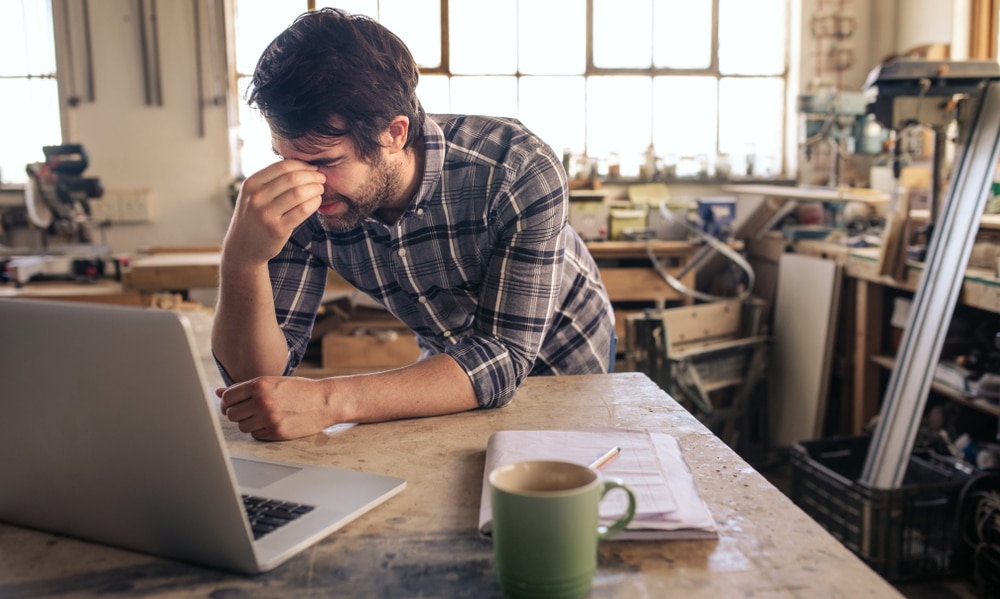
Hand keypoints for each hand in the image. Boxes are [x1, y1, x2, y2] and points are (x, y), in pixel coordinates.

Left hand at [217, 376, 333, 440]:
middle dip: (237, 413)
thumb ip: (245, 387)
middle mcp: (262, 401)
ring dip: (248, 422)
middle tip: (249, 410)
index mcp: (260, 385)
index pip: (228, 397)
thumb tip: (218, 392)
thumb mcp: (272, 382)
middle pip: (231, 414)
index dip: (228, 402)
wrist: (325, 401)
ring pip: (242, 426)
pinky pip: (255, 435)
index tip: (233, 404)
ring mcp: (269, 418)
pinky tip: (271, 422)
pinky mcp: (276, 432)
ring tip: (262, 416)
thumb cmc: (299, 390)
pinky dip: (260, 430)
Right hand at [224, 160, 325, 265]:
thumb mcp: (253, 195)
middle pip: (292, 178)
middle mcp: (256, 197)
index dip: (303, 165)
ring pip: (299, 193)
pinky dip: (314, 203)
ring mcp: (266, 214)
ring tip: (320, 189)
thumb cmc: (254, 217)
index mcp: (251, 184)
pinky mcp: (277, 229)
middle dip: (312, 176)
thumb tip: (303, 166)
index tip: (313, 168)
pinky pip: (302, 210)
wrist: (243, 247)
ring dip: (315, 189)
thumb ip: (271, 181)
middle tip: (322, 179)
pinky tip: (317, 202)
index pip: (283, 167)